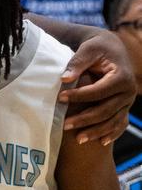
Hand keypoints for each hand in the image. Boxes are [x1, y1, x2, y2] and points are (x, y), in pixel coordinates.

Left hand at [59, 31, 136, 145]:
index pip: (99, 91)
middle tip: (64, 125)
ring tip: (78, 139)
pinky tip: (101, 142)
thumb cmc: (97, 48)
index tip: (60, 98)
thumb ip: (77, 63)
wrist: (112, 48)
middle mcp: (129, 92)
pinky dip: (112, 133)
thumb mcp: (88, 50)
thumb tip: (64, 78)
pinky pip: (121, 123)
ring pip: (113, 120)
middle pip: (106, 110)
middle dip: (85, 119)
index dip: (80, 96)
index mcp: (121, 77)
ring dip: (97, 131)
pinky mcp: (125, 107)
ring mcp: (128, 101)